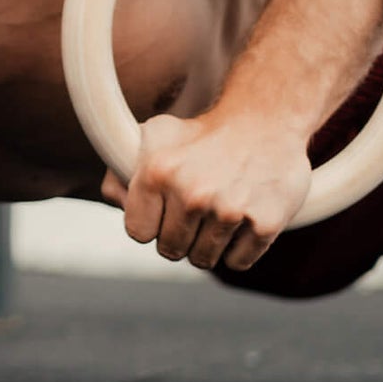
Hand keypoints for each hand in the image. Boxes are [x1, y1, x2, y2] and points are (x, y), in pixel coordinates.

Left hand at [102, 111, 312, 272]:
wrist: (266, 119)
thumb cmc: (204, 133)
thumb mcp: (157, 136)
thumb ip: (121, 169)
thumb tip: (116, 201)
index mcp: (158, 172)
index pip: (138, 233)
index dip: (151, 224)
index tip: (165, 211)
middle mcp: (192, 193)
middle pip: (170, 251)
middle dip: (180, 237)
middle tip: (196, 212)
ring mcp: (230, 210)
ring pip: (204, 260)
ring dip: (209, 244)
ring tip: (219, 212)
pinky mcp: (265, 222)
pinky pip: (238, 262)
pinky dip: (239, 249)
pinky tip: (243, 219)